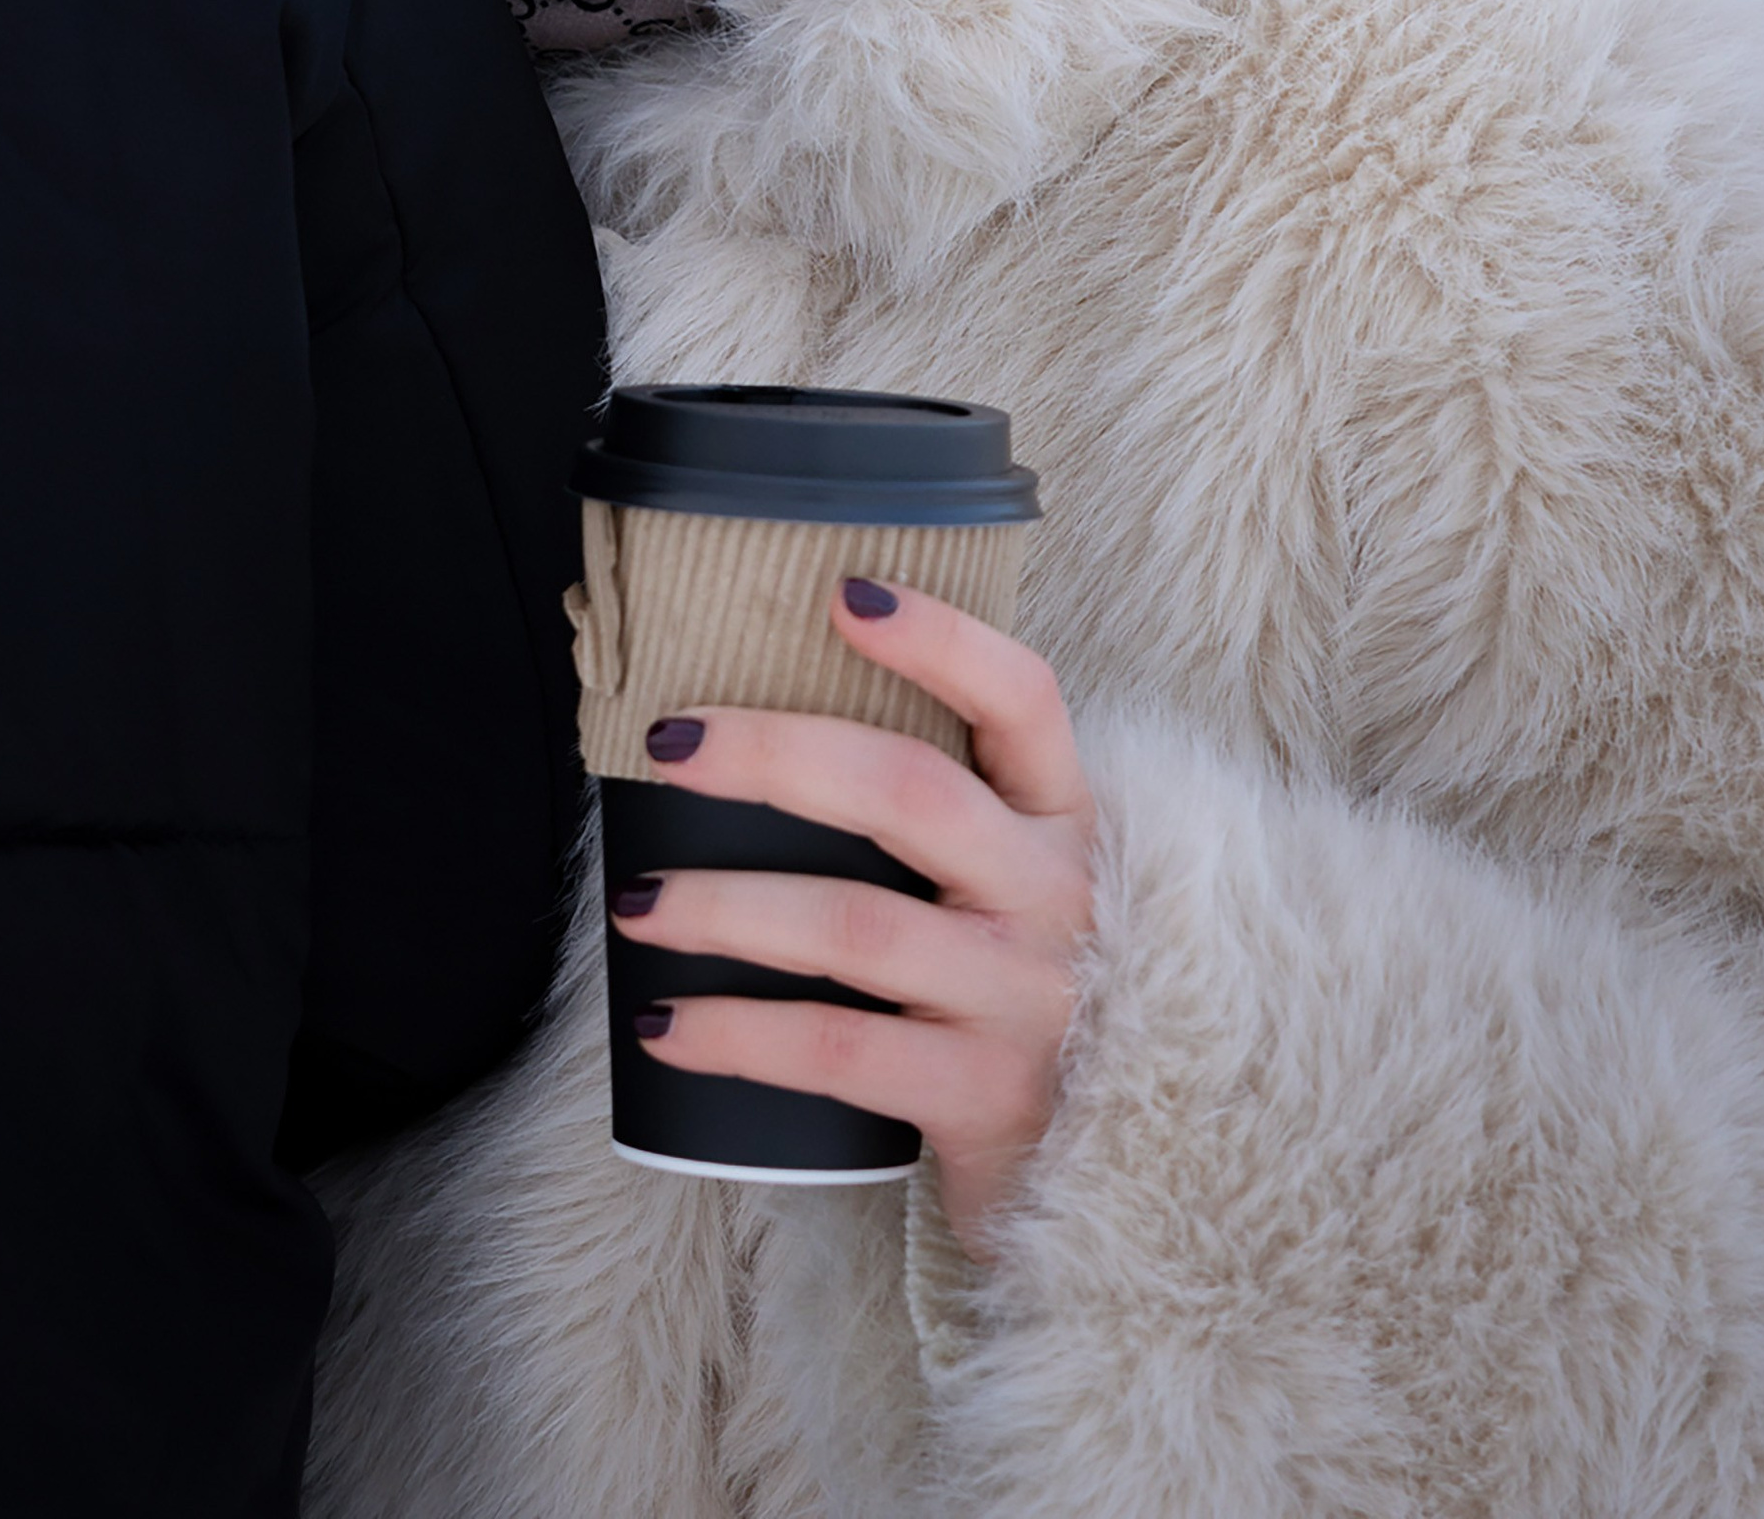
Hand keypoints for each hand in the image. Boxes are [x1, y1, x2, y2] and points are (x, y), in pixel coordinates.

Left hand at [620, 582, 1094, 1256]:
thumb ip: (942, 815)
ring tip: (638, 903)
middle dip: (772, 754)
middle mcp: (1055, 896)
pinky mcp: (983, 1096)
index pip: (1022, 698)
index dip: (939, 637)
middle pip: (909, 791)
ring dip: (726, 905)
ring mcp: (1022, 998)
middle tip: (668, 743)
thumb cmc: (1028, 996)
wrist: (1125, 1171)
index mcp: (1064, 821)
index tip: (842, 591)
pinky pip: (839, 1049)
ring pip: (854, 925)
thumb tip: (767, 733)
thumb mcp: (1020, 886)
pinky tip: (666, 1026)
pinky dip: (738, 1035)